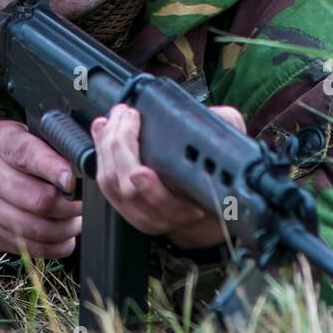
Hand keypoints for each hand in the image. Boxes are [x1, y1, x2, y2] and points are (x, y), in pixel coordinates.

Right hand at [0, 120, 82, 260]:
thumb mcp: (12, 139)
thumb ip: (43, 146)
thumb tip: (83, 161)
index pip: (28, 155)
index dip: (54, 169)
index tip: (73, 182)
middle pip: (40, 199)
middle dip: (71, 207)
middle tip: (84, 206)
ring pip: (38, 228)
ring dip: (66, 229)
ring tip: (76, 222)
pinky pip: (29, 247)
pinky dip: (54, 247)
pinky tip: (64, 239)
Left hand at [91, 104, 246, 249]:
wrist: (204, 204)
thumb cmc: (215, 173)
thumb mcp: (232, 151)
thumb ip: (228, 132)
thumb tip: (217, 116)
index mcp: (193, 208)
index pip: (169, 206)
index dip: (152, 192)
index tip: (141, 172)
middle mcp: (164, 217)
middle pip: (131, 191)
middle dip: (123, 148)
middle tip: (129, 115)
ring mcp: (140, 214)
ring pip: (114, 185)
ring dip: (108, 146)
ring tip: (116, 116)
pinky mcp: (123, 206)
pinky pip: (104, 182)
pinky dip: (100, 152)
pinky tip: (102, 129)